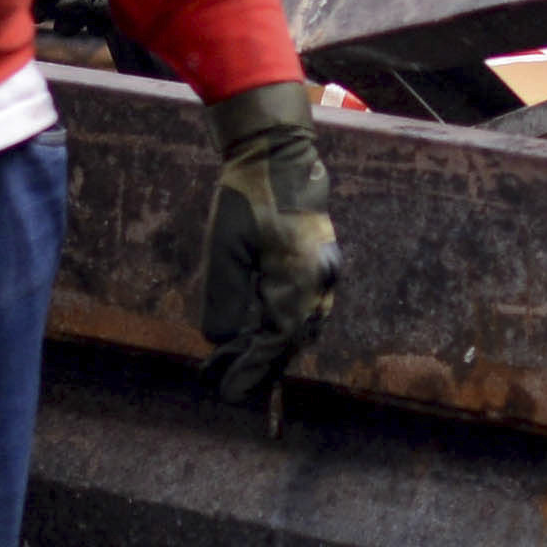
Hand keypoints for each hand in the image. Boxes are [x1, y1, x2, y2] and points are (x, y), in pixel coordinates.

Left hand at [196, 78, 339, 401]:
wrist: (279, 154)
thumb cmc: (247, 197)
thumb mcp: (225, 247)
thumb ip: (226, 296)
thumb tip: (223, 340)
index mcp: (297, 279)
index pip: (275, 340)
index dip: (252, 369)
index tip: (227, 391)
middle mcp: (317, 283)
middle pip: (292, 340)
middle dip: (259, 364)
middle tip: (225, 382)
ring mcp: (323, 273)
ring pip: (302, 327)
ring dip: (272, 348)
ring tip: (240, 364)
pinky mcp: (319, 264)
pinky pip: (306, 308)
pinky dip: (284, 327)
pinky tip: (261, 332)